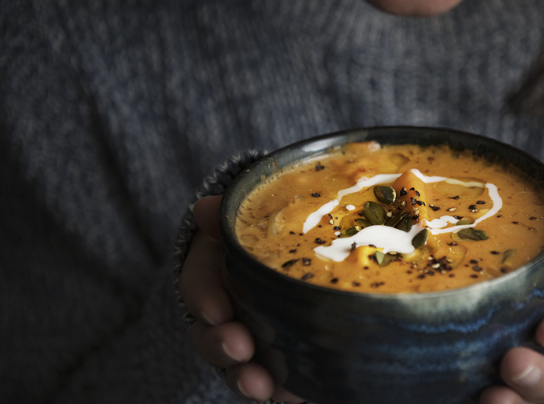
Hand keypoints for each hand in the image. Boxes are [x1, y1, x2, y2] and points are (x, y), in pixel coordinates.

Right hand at [178, 195, 302, 402]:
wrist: (295, 253)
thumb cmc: (266, 234)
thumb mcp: (246, 219)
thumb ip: (226, 215)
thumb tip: (206, 208)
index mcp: (214, 275)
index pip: (198, 286)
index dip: (205, 299)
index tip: (216, 310)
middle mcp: (224, 315)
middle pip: (211, 336)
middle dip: (221, 346)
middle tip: (240, 350)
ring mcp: (249, 341)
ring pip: (237, 367)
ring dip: (245, 379)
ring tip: (262, 386)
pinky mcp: (277, 361)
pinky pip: (275, 382)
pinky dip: (283, 391)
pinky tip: (295, 396)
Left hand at [479, 212, 543, 403]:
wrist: (526, 256)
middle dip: (542, 378)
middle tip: (514, 365)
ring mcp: (531, 368)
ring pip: (531, 396)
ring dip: (515, 401)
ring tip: (492, 399)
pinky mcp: (494, 377)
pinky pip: (490, 395)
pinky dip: (476, 402)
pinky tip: (460, 399)